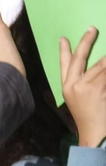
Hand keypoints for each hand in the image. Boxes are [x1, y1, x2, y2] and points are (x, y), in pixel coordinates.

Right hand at [60, 27, 105, 146]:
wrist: (98, 135)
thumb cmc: (92, 119)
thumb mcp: (81, 101)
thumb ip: (85, 83)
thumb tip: (97, 66)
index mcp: (67, 88)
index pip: (65, 65)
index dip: (64, 51)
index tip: (63, 38)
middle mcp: (75, 86)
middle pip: (82, 58)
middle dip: (87, 42)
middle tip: (93, 29)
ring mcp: (89, 88)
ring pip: (101, 64)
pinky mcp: (101, 90)